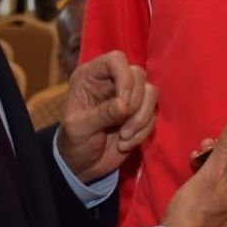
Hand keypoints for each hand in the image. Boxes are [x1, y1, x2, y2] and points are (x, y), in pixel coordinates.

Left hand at [55, 51, 156, 183]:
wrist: (83, 166)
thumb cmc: (73, 142)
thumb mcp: (79, 129)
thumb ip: (101, 115)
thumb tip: (125, 106)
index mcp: (91, 77)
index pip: (116, 60)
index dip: (124, 77)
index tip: (123, 103)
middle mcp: (111, 81)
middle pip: (138, 75)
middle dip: (135, 103)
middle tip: (122, 125)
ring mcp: (128, 97)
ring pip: (151, 92)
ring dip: (141, 118)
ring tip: (124, 137)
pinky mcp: (140, 113)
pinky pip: (153, 115)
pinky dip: (143, 132)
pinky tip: (125, 144)